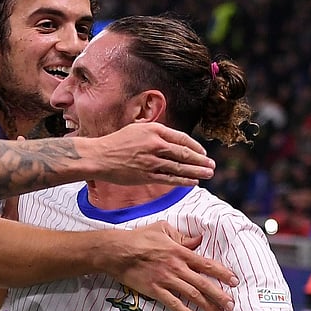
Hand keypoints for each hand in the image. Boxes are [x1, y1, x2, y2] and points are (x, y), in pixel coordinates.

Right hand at [96, 122, 214, 185]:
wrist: (99, 157)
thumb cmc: (116, 142)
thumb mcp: (137, 129)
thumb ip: (155, 132)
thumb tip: (172, 138)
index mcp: (154, 130)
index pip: (181, 138)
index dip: (195, 146)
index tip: (203, 152)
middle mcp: (155, 145)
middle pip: (184, 153)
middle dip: (200, 160)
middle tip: (211, 165)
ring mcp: (151, 161)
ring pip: (180, 167)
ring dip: (196, 171)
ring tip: (208, 174)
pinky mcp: (146, 175)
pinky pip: (169, 179)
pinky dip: (183, 181)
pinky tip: (193, 182)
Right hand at [99, 222, 236, 310]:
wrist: (117, 251)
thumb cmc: (138, 238)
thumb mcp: (162, 229)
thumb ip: (182, 237)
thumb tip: (198, 240)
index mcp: (180, 252)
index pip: (207, 264)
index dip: (223, 273)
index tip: (234, 281)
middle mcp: (177, 267)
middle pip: (204, 283)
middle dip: (220, 295)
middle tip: (231, 306)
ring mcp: (166, 279)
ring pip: (192, 295)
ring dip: (207, 306)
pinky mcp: (154, 290)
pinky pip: (173, 303)